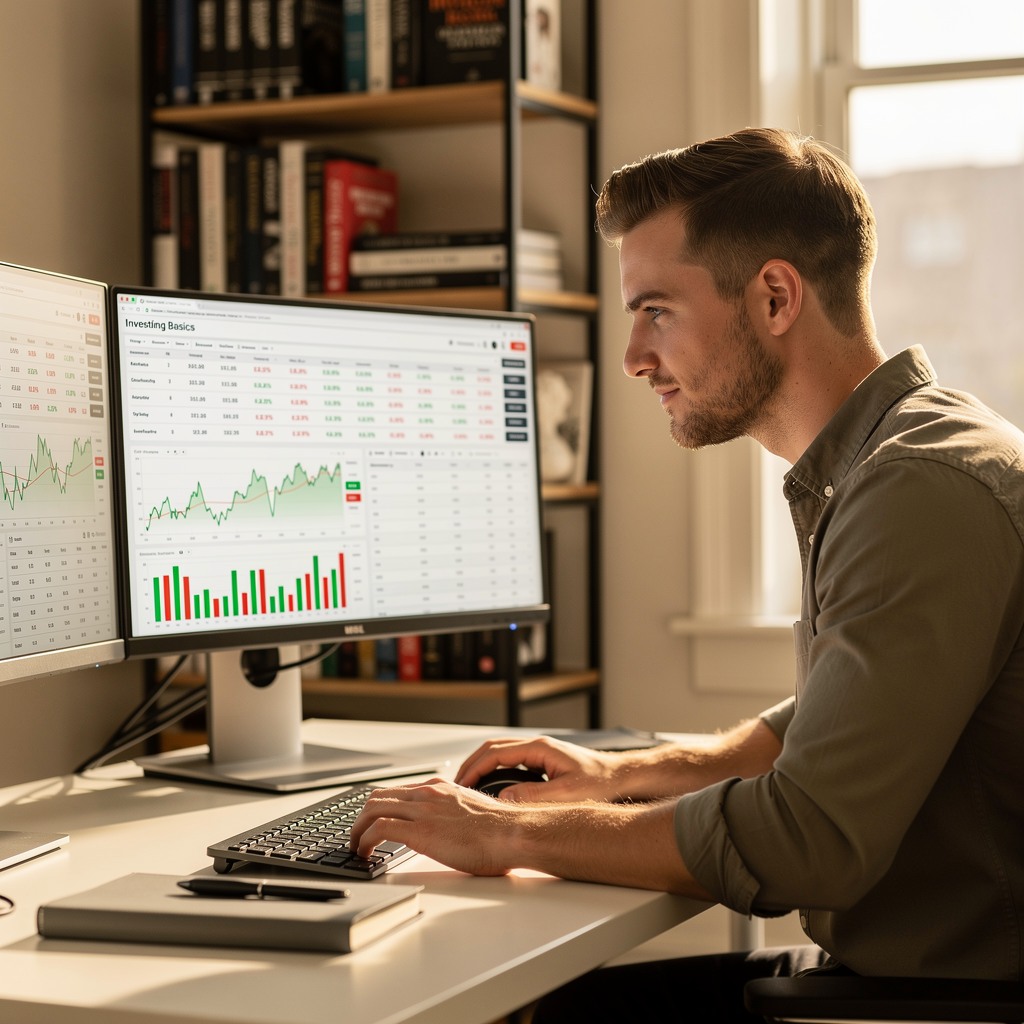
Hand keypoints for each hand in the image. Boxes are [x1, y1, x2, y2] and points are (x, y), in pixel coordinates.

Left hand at [349, 779, 530, 875]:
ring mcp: (422, 809)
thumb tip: (451, 832)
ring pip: (372, 809)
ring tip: (356, 847)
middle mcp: (428, 793)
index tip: (374, 822)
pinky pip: (378, 828)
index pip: (399, 791)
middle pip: (378, 796)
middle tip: (358, 836)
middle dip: (362, 817)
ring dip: (358, 829)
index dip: (381, 807)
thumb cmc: (501, 831)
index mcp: (441, 789)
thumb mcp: (472, 814)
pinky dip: (364, 840)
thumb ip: (455, 816)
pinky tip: (365, 854)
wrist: (511, 833)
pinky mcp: (419, 829)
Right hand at [454, 736, 622, 802]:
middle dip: (471, 766)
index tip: (459, 785)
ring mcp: (540, 753)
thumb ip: (533, 797)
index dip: (474, 768)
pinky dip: (495, 773)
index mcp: (539, 748)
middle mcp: (537, 746)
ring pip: (501, 755)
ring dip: (482, 768)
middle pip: (492, 749)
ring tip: (468, 789)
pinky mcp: (544, 762)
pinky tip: (492, 791)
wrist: (622, 778)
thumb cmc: (601, 783)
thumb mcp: (566, 793)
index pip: (495, 753)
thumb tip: (503, 800)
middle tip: (455, 787)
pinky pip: (511, 763)